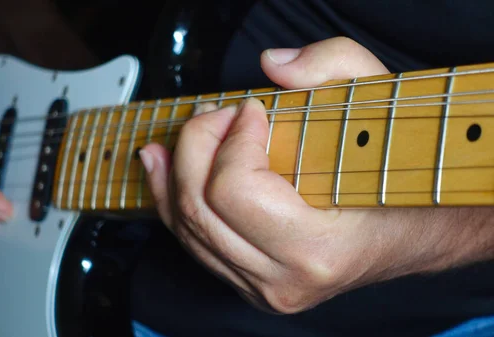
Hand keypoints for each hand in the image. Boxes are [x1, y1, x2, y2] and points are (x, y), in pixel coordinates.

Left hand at [141, 37, 493, 313]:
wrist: (414, 233)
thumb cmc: (396, 176)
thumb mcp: (380, 103)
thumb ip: (332, 66)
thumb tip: (273, 67)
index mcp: (319, 247)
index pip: (235, 190)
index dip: (232, 139)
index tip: (251, 109)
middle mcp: (285, 279)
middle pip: (200, 207)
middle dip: (196, 145)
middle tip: (217, 114)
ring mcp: (264, 288)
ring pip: (187, 227)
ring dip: (174, 171)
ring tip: (184, 133)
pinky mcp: (249, 284)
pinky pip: (193, 242)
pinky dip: (172, 200)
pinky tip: (164, 167)